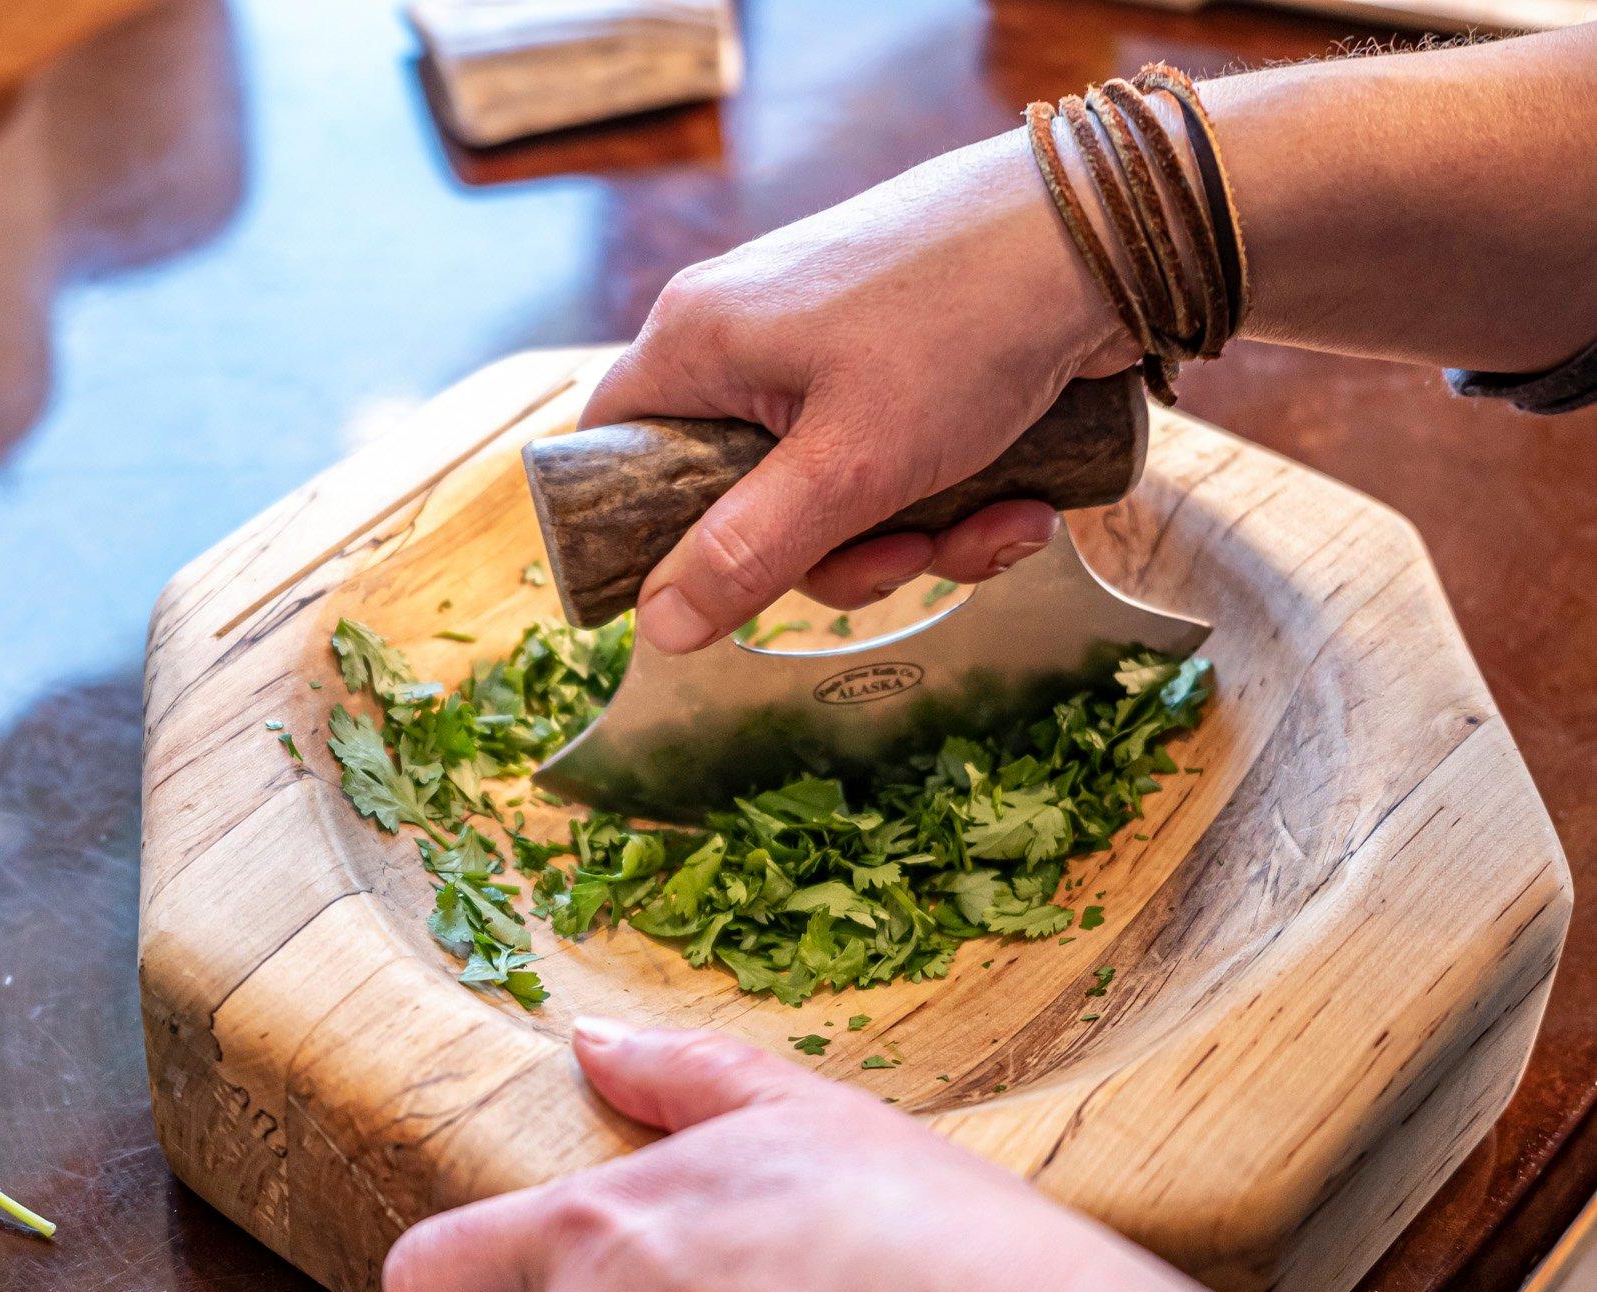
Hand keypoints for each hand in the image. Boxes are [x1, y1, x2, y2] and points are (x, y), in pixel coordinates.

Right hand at [582, 132, 1135, 651]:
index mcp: (699, 341)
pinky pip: (890, 463)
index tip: (708, 589)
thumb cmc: (964, 324)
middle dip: (833, 554)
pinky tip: (1022, 504)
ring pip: (827, 493)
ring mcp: (826, 348)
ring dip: (915, 536)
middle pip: (735, 497)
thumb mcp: (849, 467)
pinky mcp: (899, 360)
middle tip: (903, 556)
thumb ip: (747, 553)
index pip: (611, 447)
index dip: (642, 532)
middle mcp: (748, 337)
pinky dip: (951, 499)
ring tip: (999, 522)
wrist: (1116, 226)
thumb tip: (653, 628)